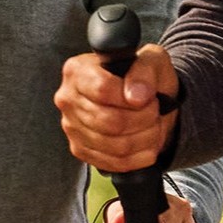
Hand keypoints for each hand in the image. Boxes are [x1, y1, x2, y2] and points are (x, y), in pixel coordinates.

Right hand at [56, 42, 178, 172]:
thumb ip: (144, 71)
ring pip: (115, 145)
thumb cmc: (141, 76)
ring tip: (153, 126)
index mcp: (77, 71)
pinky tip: (147, 143)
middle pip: (110, 121)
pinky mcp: (80, 150)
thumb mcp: (151, 60)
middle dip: (143, 119)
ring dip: (145, 138)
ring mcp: (71, 127)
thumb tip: (137, 95)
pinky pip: (113, 162)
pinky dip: (139, 157)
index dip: (132, 98)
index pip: (102, 89)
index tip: (148, 96)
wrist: (140, 98)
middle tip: (155, 111)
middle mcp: (68, 99)